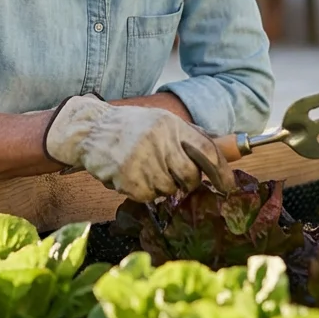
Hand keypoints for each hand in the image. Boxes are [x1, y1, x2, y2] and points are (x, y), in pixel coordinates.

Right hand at [43, 94, 234, 200]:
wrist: (89, 129)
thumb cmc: (128, 127)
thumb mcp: (159, 121)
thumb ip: (186, 136)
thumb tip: (218, 154)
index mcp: (171, 124)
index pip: (207, 150)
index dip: (222, 171)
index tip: (228, 186)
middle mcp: (159, 140)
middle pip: (190, 176)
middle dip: (187, 182)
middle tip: (176, 178)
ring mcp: (142, 159)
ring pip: (169, 189)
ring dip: (160, 186)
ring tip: (145, 170)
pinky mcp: (127, 177)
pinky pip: (148, 196)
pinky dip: (143, 191)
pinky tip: (132, 176)